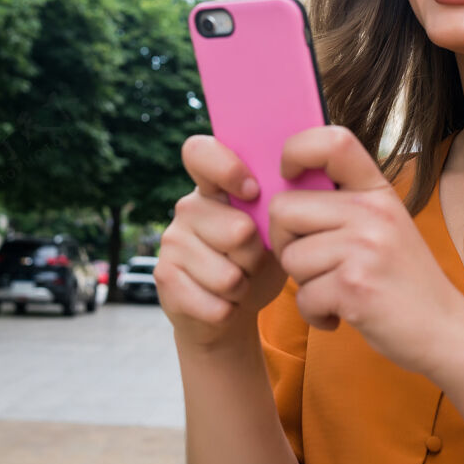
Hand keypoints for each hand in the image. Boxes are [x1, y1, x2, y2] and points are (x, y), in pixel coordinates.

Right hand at [156, 135, 288, 350]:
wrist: (228, 308)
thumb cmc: (257, 261)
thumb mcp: (272, 231)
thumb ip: (276, 208)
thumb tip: (298, 191)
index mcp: (213, 186)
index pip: (200, 152)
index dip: (228, 168)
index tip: (253, 192)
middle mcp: (188, 207)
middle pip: (237, 231)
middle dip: (256, 256)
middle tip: (251, 261)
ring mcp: (171, 241)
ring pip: (228, 275)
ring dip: (243, 288)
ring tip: (238, 283)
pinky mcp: (164, 277)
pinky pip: (214, 302)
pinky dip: (228, 310)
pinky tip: (223, 303)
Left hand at [268, 126, 463, 375]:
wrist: (446, 332)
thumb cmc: (405, 282)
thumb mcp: (386, 227)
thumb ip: (345, 205)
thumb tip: (285, 188)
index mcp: (378, 192)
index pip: (333, 141)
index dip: (296, 150)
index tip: (288, 176)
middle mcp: (373, 212)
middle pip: (284, 208)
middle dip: (286, 242)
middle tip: (315, 264)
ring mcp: (366, 248)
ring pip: (290, 256)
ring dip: (305, 284)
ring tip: (338, 290)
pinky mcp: (355, 287)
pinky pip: (303, 296)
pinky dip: (315, 314)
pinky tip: (342, 314)